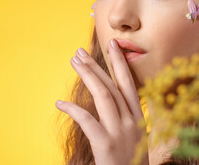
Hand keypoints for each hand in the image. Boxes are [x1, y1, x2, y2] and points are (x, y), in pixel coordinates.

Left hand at [55, 39, 148, 164]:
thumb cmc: (131, 163)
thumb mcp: (135, 137)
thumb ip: (127, 118)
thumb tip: (115, 101)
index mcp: (139, 118)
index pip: (129, 84)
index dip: (120, 63)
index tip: (113, 45)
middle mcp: (132, 121)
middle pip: (113, 86)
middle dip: (97, 65)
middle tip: (80, 52)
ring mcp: (120, 132)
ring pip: (103, 96)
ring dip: (88, 76)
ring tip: (74, 63)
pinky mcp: (106, 144)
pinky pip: (87, 120)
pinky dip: (73, 109)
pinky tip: (59, 103)